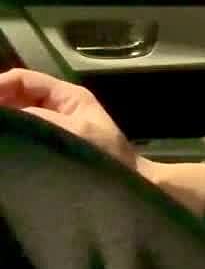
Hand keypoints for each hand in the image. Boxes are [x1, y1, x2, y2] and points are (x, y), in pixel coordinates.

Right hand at [0, 68, 140, 171]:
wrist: (128, 188)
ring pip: (14, 120)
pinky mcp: (44, 151)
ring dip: (3, 126)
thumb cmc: (108, 156)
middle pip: (12, 98)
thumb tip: (7, 116)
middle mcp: (53, 109)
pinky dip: (7, 141)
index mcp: (65, 97)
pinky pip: (19, 141)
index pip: (21, 80)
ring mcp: (48, 130)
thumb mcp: (77, 130)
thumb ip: (39, 118)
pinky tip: (2, 149)